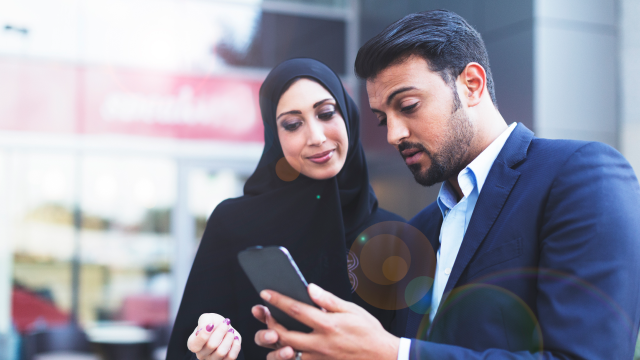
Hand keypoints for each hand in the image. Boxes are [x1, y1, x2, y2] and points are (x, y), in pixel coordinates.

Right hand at [187, 313, 241, 359]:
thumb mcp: (206, 318)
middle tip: (225, 323)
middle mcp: (201, 354)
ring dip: (228, 339)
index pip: (195, 346)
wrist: (224, 327)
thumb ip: (203, 321)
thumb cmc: (213, 323)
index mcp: (194, 344)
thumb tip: (207, 327)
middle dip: (220, 331)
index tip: (211, 324)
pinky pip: (231, 357)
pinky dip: (235, 346)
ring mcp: (213, 359)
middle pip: (211, 346)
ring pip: (221, 353)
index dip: (203, 335)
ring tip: (231, 331)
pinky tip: (235, 338)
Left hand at [254, 284, 399, 359]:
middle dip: (269, 323)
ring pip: (288, 351)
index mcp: (328, 324)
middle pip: (284, 334)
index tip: (265, 293)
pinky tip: (286, 345)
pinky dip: (289, 353)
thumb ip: (328, 300)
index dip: (278, 300)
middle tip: (263, 313)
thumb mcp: (351, 310)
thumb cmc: (368, 332)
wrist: (382, 357)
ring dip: (276, 341)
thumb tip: (310, 288)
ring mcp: (319, 358)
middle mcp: (320, 343)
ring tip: (271, 330)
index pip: (296, 310)